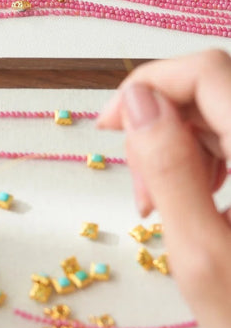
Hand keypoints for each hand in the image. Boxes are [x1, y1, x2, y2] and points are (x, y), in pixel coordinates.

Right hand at [98, 49, 230, 327]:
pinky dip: (200, 160)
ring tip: (159, 205)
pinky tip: (192, 200)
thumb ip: (170, 171)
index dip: (149, 83)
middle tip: (139, 191)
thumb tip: (139, 101)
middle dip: (158, 126)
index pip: (206, 73)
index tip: (109, 126)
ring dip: (176, 146)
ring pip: (218, 114)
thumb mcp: (202, 255)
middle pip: (211, 90)